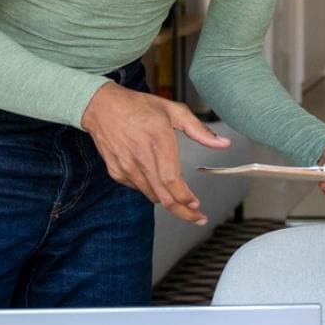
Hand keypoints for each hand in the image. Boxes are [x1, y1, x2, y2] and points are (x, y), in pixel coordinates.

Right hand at [81, 83, 228, 224]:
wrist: (101, 107)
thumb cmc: (138, 106)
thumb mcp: (173, 110)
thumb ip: (199, 130)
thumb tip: (223, 144)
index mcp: (158, 140)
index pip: (172, 180)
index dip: (185, 197)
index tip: (196, 204)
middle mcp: (141, 157)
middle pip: (164, 196)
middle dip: (183, 212)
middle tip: (197, 217)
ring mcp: (126, 167)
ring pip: (152, 195)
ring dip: (167, 200)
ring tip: (180, 199)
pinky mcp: (116, 172)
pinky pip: (138, 188)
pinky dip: (151, 188)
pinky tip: (156, 179)